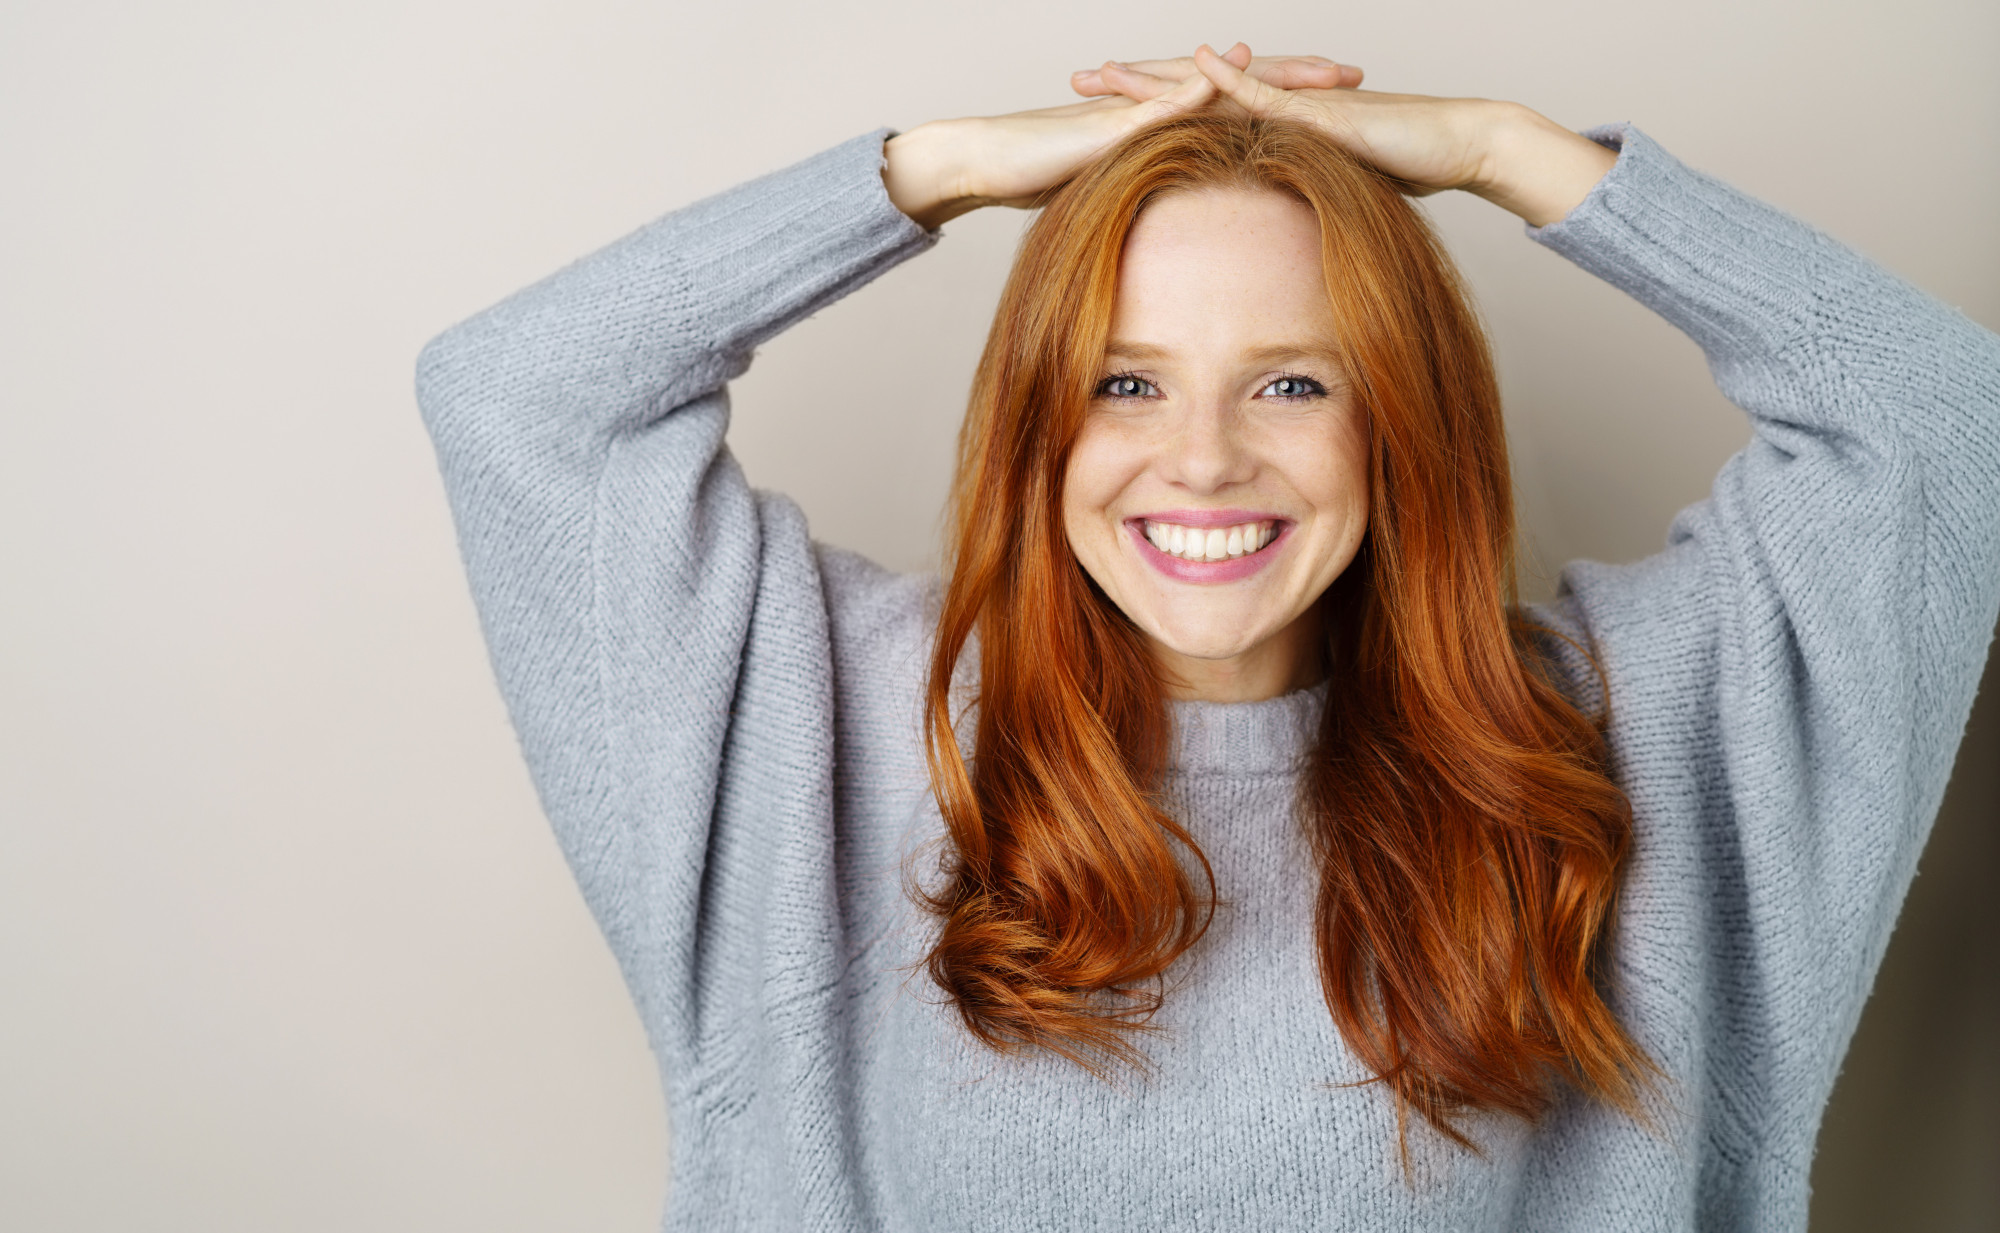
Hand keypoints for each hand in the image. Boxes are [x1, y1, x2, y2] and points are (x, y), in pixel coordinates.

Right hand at [882, 45, 1353, 228]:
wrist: (983, 159)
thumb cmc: (1039, 179)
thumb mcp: (1115, 196)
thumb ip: (1152, 201)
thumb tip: (1186, 235)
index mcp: (1167, 120)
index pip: (1238, 104)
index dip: (1287, 102)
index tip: (1340, 105)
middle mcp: (1158, 103)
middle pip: (1239, 84)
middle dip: (1296, 77)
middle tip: (1352, 74)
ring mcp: (1134, 106)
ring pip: (1207, 82)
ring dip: (1259, 74)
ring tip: (1310, 72)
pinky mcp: (1106, 117)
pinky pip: (1153, 102)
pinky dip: (1187, 91)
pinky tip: (1222, 81)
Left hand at [1077, 44, 1617, 227]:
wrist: (1459, 145)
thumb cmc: (1402, 169)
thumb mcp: (1326, 194)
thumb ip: (1288, 201)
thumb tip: (1260, 234)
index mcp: (1267, 121)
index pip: (1194, 111)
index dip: (1145, 108)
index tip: (1094, 110)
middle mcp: (1274, 101)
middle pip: (1190, 89)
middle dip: (1133, 84)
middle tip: (1077, 79)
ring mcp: (1297, 100)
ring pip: (1218, 83)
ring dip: (1165, 74)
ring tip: (1113, 69)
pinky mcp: (1325, 107)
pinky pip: (1273, 91)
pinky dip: (1236, 78)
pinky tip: (1202, 65)